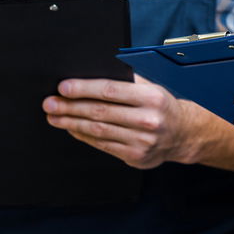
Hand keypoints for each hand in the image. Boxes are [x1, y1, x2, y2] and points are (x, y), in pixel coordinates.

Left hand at [43, 75, 209, 169]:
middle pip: (100, 112)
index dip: (83, 89)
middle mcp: (148, 120)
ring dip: (72, 123)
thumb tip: (87, 76)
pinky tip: (72, 128)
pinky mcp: (136, 157)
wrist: (183, 134)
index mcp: (151, 97)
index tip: (63, 88)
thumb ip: (125, 82)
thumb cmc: (160, 106)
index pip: (110, 91)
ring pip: (99, 130)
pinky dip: (84, 136)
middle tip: (50, 104)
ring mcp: (142, 141)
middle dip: (70, 107)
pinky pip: (103, 145)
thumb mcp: (150, 87)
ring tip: (55, 117)